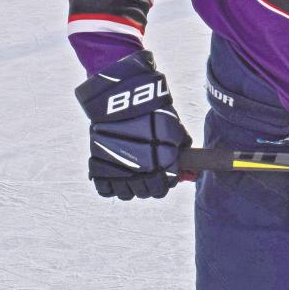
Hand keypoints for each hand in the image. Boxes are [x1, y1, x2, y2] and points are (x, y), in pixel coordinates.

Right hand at [74, 51, 190, 199]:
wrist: (117, 96)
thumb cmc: (148, 107)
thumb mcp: (170, 123)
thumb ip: (179, 144)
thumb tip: (189, 164)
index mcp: (164, 159)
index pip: (169, 184)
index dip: (168, 179)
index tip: (165, 171)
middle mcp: (144, 169)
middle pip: (150, 192)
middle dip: (152, 184)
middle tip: (148, 172)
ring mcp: (120, 170)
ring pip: (130, 194)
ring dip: (132, 185)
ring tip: (132, 172)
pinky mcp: (99, 168)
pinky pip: (106, 190)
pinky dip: (110, 185)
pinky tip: (115, 173)